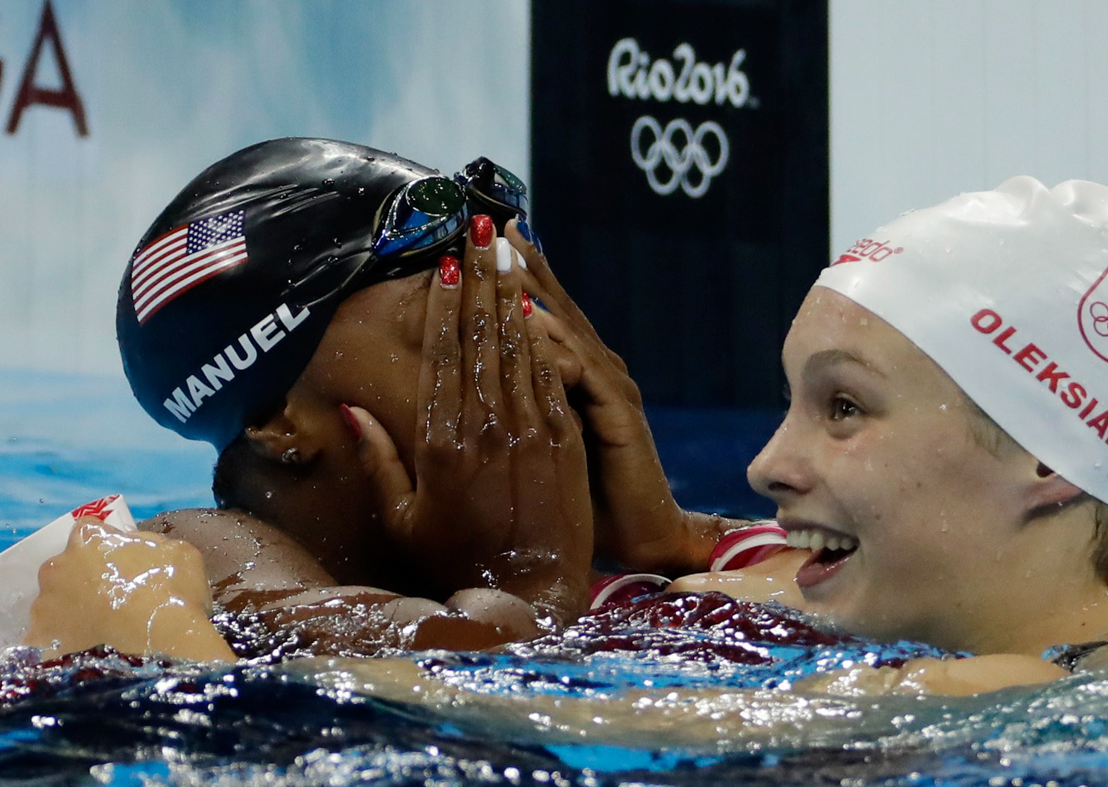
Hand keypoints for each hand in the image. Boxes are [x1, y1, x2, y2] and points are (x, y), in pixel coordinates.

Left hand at [22, 518, 234, 661]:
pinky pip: (48, 638)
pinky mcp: (39, 640)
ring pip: (55, 603)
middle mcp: (57, 567)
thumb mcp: (179, 552)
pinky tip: (86, 650)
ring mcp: (43, 605)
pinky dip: (63, 642)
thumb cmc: (172, 593)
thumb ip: (151, 543)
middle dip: (83, 579)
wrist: (160, 646)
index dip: (104, 545)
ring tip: (102, 630)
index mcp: (88, 539)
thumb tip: (139, 548)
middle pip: (65, 567)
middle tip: (111, 598)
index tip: (119, 561)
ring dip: (73, 611)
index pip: (88, 530)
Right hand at [349, 218, 592, 625]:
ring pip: (517, 348)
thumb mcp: (401, 518)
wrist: (531, 591)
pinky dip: (545, 338)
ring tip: (508, 250)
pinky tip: (540, 305)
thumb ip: (376, 460)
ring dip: (512, 293)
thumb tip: (351, 406)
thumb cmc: (456, 559)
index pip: (442, 357)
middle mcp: (484, 429)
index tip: (444, 264)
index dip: (444, 306)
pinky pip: (552, 378)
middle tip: (479, 230)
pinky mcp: (564, 441)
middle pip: (481, 337)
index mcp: (440, 445)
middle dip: (480, 278)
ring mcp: (529, 432)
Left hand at [507, 220, 739, 572]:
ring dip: (534, 290)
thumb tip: (467, 380)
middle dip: (518, 265)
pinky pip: (582, 370)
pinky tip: (528, 320)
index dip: (508, 277)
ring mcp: (609, 388)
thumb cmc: (581, 500)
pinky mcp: (619, 413)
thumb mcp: (538, 447)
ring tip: (503, 256)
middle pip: (551, 306)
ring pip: (565, 328)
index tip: (475, 243)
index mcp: (571, 376)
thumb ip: (512, 410)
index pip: (534, 315)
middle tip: (488, 224)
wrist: (641, 536)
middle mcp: (592, 371)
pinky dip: (555, 344)